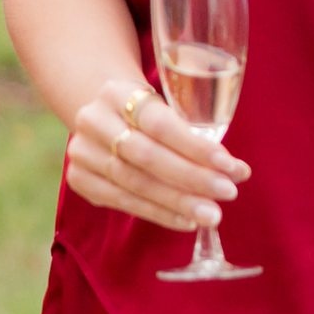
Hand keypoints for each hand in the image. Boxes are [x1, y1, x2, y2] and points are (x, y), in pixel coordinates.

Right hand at [64, 73, 245, 237]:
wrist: (103, 114)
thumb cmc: (147, 111)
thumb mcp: (163, 104)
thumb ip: (190, 130)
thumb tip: (234, 170)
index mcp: (117, 92)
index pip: (161, 124)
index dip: (197, 148)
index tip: (233, 167)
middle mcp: (94, 120)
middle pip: (147, 156)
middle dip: (192, 178)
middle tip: (228, 193)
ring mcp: (82, 152)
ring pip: (135, 183)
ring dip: (178, 202)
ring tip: (211, 215)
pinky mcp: (80, 179)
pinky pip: (122, 202)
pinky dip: (158, 213)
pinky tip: (186, 221)